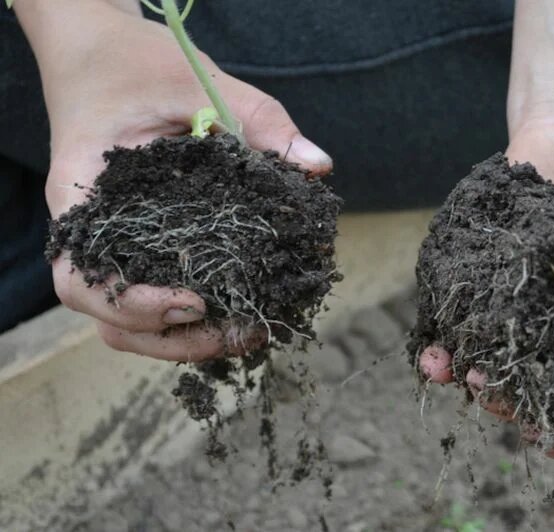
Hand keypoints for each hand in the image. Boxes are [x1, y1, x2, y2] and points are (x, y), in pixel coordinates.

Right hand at [18, 1, 331, 359]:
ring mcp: (115, 243)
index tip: (195, 301)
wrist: (101, 52)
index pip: (81, 281)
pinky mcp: (143, 242)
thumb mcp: (193, 78)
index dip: (135, 307)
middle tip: (245, 331)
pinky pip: (159, 292)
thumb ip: (256, 117)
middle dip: (175, 340)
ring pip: (133, 320)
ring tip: (250, 329)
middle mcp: (91, 232)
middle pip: (110, 318)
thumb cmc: (134, 62)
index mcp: (81, 197)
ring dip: (187, 338)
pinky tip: (246, 304)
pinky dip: (197, 313)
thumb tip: (317, 166)